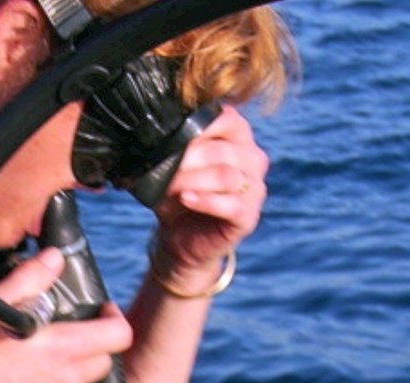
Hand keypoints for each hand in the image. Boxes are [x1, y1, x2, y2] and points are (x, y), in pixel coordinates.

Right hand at [0, 248, 132, 382]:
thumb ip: (29, 279)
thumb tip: (52, 260)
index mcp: (63, 350)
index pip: (119, 335)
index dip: (114, 318)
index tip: (100, 311)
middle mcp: (66, 380)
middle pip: (104, 359)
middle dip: (94, 342)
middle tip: (69, 328)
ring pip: (81, 380)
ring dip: (71, 364)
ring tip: (40, 350)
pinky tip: (24, 375)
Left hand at [152, 105, 268, 284]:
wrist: (181, 237)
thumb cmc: (177, 192)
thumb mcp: (172, 164)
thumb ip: (172, 145)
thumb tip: (153, 133)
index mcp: (238, 137)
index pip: (227, 118)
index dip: (199, 124)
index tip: (172, 134)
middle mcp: (253, 159)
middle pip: (223, 150)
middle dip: (188, 157)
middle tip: (162, 166)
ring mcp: (255, 189)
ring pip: (227, 176)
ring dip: (192, 180)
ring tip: (168, 186)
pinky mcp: (249, 216)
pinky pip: (231, 205)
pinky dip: (205, 201)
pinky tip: (186, 199)